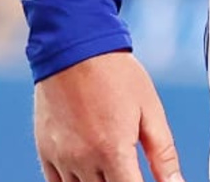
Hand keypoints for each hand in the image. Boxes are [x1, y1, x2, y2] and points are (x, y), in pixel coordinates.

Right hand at [34, 51, 183, 181]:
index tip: (142, 180)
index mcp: (113, 150)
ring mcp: (62, 157)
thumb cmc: (114, 71)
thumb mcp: (149, 109)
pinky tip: (88, 173)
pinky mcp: (45, 150)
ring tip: (110, 168)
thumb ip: (164, 154)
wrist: (73, 42)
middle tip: (128, 169)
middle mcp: (84, 159)